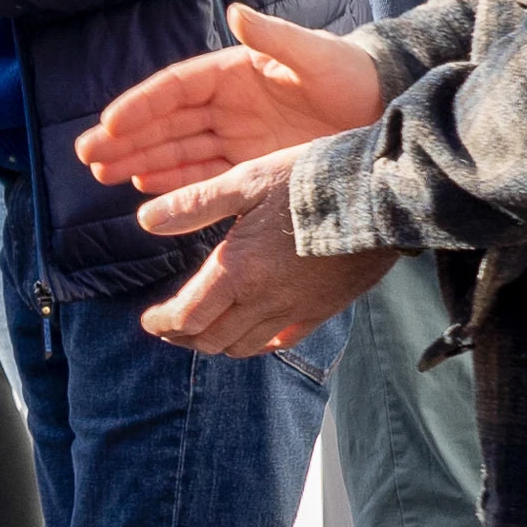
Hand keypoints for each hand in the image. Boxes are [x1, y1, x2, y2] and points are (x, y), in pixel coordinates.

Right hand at [74, 4, 390, 194]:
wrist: (383, 107)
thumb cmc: (351, 73)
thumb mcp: (315, 54)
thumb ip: (275, 37)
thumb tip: (236, 12)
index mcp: (234, 70)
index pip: (176, 88)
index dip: (142, 104)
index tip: (110, 122)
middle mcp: (227, 103)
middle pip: (166, 121)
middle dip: (126, 137)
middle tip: (88, 155)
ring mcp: (235, 135)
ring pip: (176, 149)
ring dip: (140, 159)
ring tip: (104, 173)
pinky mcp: (250, 164)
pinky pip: (203, 174)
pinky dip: (172, 180)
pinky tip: (143, 187)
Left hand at [129, 149, 398, 355]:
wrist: (380, 193)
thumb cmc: (310, 179)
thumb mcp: (246, 181)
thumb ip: (194, 205)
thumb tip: (146, 219)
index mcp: (237, 270)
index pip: (187, 316)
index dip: (162, 324)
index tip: (149, 321)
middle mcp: (263, 300)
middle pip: (211, 339)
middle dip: (184, 337)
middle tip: (170, 328)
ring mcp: (296, 310)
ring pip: (244, 347)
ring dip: (217, 343)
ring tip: (205, 331)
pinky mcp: (324, 310)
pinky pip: (284, 342)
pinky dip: (259, 344)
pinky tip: (254, 334)